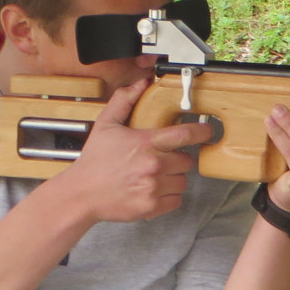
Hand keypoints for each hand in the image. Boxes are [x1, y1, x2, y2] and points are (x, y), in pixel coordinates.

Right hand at [58, 79, 212, 223]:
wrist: (82, 194)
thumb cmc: (94, 161)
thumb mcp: (105, 125)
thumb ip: (124, 101)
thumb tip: (140, 83)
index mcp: (146, 143)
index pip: (185, 135)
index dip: (202, 132)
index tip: (207, 131)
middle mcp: (154, 165)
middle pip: (187, 161)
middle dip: (178, 159)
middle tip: (161, 159)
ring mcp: (154, 187)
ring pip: (183, 181)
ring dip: (173, 178)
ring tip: (154, 176)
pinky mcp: (152, 206)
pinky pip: (176, 200)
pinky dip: (168, 196)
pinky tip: (153, 189)